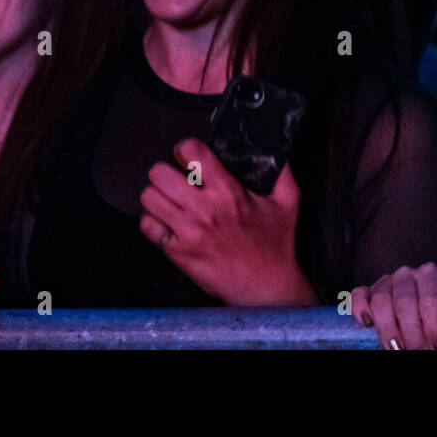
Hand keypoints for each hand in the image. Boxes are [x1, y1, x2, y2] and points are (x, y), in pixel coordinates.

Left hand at [139, 139, 316, 305]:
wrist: (265, 287)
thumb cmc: (276, 244)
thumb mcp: (288, 201)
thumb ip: (283, 172)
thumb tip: (277, 150)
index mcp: (228, 190)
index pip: (191, 152)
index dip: (185, 149)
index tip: (189, 156)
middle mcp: (203, 209)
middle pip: (159, 173)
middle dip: (166, 172)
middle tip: (177, 179)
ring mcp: (187, 231)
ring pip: (149, 197)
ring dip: (158, 195)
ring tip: (171, 199)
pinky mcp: (177, 252)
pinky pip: (147, 225)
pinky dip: (153, 220)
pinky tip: (168, 222)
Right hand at [349, 264, 436, 349]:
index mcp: (431, 274)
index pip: (430, 297)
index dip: (433, 324)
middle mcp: (407, 274)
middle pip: (404, 302)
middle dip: (412, 334)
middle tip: (420, 354)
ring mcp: (387, 282)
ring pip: (381, 300)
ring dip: (388, 329)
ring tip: (397, 351)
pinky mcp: (369, 291)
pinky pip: (359, 294)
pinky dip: (360, 307)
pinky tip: (367, 324)